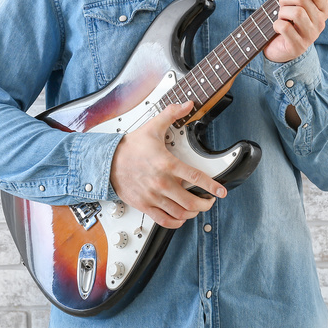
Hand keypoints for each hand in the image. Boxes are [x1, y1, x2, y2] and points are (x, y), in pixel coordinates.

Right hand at [109, 101, 225, 228]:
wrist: (107, 161)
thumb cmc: (130, 147)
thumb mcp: (153, 127)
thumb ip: (172, 114)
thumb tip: (187, 105)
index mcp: (166, 164)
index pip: (195, 177)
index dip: (211, 186)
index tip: (221, 191)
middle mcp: (161, 182)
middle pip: (190, 201)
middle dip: (205, 203)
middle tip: (210, 201)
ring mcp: (152, 196)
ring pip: (179, 213)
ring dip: (192, 213)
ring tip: (198, 208)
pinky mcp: (144, 205)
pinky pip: (163, 220)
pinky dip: (176, 222)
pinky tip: (181, 218)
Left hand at [263, 0, 327, 63]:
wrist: (279, 49)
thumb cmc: (287, 22)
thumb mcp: (296, 7)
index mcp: (323, 12)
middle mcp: (320, 24)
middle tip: (282, 6)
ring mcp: (310, 36)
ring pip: (296, 13)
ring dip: (282, 12)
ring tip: (281, 18)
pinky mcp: (298, 46)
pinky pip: (285, 27)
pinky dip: (276, 25)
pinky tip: (277, 29)